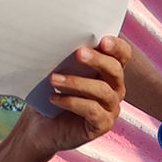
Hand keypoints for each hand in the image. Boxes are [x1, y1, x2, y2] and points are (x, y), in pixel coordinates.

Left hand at [14, 36, 130, 159]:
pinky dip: (71, 102)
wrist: (39, 124)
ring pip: (103, 91)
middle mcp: (115, 88)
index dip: (117, 46)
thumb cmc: (50, 90)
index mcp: (108, 70)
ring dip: (77, 82)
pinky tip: (53, 98)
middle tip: (78, 53)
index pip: (122, 55)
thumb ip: (65, 55)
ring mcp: (111, 108)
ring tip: (53, 78)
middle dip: (98, 60)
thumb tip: (57, 36)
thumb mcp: (57, 70)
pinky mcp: (102, 125)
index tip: (102, 40)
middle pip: (115, 70)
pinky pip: (92, 111)